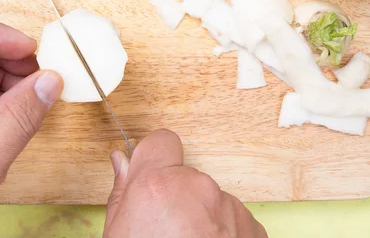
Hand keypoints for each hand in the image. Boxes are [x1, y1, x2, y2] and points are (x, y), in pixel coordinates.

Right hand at [104, 129, 267, 237]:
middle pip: (185, 176)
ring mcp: (228, 208)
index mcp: (157, 185)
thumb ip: (121, 192)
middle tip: (164, 232)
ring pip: (209, 200)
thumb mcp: (117, 235)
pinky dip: (222, 235)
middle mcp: (197, 188)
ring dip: (201, 218)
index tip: (151, 175)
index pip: (162, 141)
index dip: (155, 158)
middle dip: (176, 196)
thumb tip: (120, 161)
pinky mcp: (252, 228)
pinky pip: (231, 219)